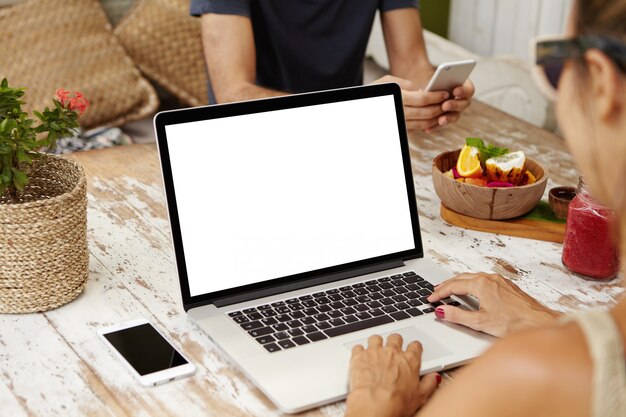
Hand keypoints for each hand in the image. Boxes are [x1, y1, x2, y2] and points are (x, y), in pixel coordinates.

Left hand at [345, 334, 440, 416]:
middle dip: (394, 342)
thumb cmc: (396, 403)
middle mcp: (392, 352)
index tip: (413, 349)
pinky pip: (358, 347)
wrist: (374, 404)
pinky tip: (360, 357)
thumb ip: (429, 384)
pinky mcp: (359, 356)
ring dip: (376, 343)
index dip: (414, 347)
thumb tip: (434, 378)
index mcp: (409, 360)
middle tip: (392, 350)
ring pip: (376, 338)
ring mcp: (375, 352)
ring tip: (374, 352)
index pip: (415, 346)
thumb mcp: (420, 397)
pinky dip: (359, 351)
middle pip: (395, 338)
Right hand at [371, 75, 448, 131]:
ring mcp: (399, 123)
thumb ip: (405, 83)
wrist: (362, 106)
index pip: (422, 99)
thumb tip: (420, 90)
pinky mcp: (400, 129)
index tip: (445, 93)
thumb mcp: (387, 81)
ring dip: (436, 118)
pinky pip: (417, 129)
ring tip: (443, 109)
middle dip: (440, 107)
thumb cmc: (374, 91)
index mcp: (397, 98)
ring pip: (424, 124)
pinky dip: (428, 124)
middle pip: (426, 113)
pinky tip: (434, 117)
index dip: (436, 96)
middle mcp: (399, 112)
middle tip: (448, 101)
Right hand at [427, 273, 559, 337]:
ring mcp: (499, 281)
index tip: (430, 299)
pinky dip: (471, 283)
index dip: (439, 293)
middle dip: (447, 285)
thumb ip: (457, 316)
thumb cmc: (515, 323)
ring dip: (459, 283)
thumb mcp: (480, 322)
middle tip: (436, 292)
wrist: (539, 323)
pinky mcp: (506, 286)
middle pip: (461, 278)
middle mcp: (490, 278)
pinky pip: (483, 280)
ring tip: (450, 290)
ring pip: (473, 277)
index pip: (453, 286)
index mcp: (481, 285)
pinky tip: (472, 291)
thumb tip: (441, 311)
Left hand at [430, 79, 474, 132]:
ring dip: (448, 118)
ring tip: (440, 120)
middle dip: (455, 105)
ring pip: (455, 116)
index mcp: (464, 86)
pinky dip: (435, 126)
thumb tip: (434, 83)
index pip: (469, 89)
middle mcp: (462, 99)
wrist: (425, 86)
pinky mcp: (446, 118)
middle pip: (464, 104)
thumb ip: (439, 78)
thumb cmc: (432, 78)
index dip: (464, 91)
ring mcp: (455, 110)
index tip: (455, 90)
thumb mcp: (436, 76)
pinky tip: (428, 129)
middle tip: (445, 105)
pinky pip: (442, 124)